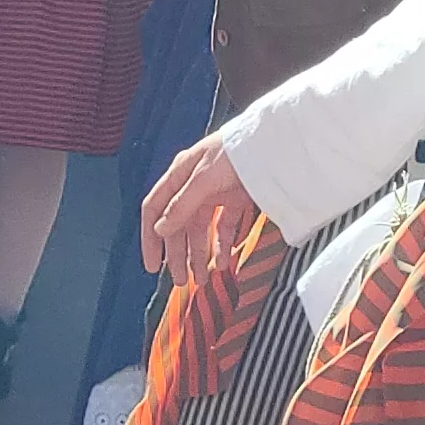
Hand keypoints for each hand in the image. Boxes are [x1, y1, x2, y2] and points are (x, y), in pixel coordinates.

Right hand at [140, 132, 260, 280]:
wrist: (273, 143)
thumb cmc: (234, 152)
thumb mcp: (204, 178)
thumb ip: (182, 205)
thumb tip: (160, 230)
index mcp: (178, 175)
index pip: (154, 209)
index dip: (150, 238)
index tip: (152, 265)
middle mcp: (193, 186)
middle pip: (177, 226)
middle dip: (177, 254)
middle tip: (180, 281)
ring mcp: (214, 194)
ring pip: (200, 231)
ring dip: (198, 255)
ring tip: (201, 280)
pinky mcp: (235, 200)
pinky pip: (223, 228)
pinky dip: (221, 246)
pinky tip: (222, 263)